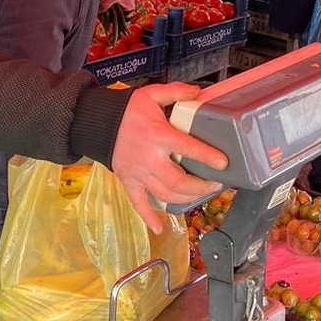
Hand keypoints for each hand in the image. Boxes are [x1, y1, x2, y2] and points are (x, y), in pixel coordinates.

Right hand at [112, 83, 228, 230]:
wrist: (97, 123)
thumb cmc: (128, 110)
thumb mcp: (151, 94)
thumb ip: (176, 92)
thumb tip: (198, 92)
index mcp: (158, 135)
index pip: (187, 148)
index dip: (207, 156)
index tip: (224, 164)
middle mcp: (149, 158)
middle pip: (177, 180)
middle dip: (200, 186)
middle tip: (216, 185)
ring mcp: (138, 173)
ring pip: (164, 194)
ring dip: (185, 199)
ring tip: (201, 196)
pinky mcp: (128, 182)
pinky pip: (138, 204)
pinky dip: (149, 218)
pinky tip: (160, 228)